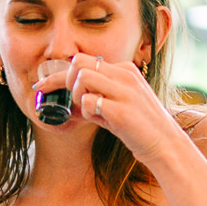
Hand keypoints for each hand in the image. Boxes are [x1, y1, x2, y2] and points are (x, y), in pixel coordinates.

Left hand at [34, 54, 176, 161]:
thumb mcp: (120, 101)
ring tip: (87, 111)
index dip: (58, 74)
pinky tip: (97, 120)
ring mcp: (124, 91)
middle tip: (68, 100)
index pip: (84, 60)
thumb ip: (98, 93)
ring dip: (76, 95)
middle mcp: (125, 75)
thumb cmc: (138, 125)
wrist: (164, 144)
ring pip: (82, 77)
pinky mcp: (121, 110)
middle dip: (63, 80)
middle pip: (79, 62)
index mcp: (125, 70)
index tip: (42, 86)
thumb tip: (67, 96)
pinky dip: (86, 112)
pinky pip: (88, 101)